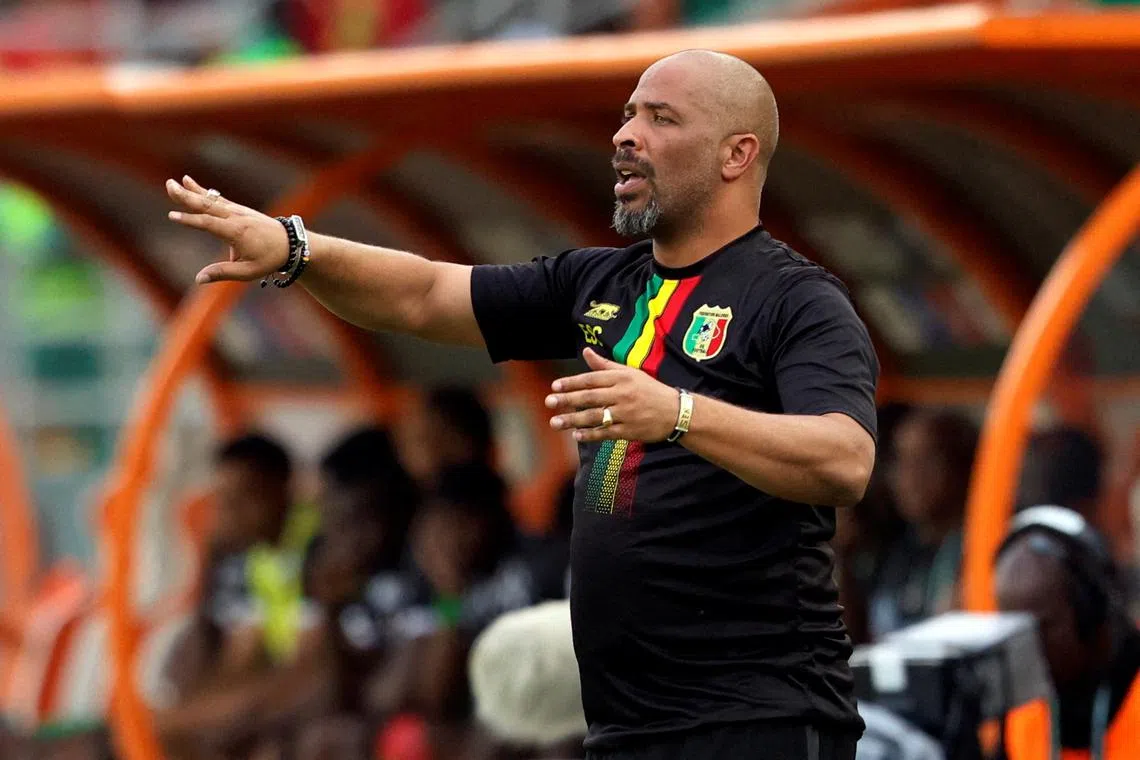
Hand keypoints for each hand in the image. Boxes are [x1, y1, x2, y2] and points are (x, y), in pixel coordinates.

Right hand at [165, 176, 289, 284]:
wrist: (290, 243)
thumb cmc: (269, 260)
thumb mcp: (248, 272)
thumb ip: (222, 273)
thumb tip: (198, 279)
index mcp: (236, 232)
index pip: (209, 224)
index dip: (190, 220)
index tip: (172, 216)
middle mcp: (235, 217)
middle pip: (207, 205)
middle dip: (187, 196)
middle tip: (169, 186)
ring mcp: (237, 211)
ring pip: (211, 199)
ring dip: (192, 191)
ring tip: (175, 182)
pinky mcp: (238, 209)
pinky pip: (218, 199)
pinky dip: (203, 191)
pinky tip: (190, 183)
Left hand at [546, 348, 681, 442]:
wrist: (675, 412)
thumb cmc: (649, 390)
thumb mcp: (630, 373)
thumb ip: (605, 365)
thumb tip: (586, 351)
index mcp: (622, 378)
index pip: (592, 379)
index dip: (572, 383)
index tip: (555, 386)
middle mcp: (622, 394)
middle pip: (590, 397)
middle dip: (568, 400)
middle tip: (549, 402)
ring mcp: (626, 414)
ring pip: (595, 416)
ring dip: (573, 420)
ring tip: (555, 422)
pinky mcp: (629, 430)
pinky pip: (606, 433)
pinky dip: (591, 434)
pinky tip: (576, 435)